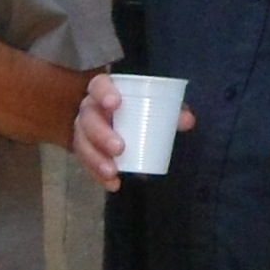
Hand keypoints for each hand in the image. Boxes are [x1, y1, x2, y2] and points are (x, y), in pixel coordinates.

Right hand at [74, 73, 193, 191]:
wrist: (122, 123)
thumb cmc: (141, 110)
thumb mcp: (157, 107)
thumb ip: (173, 111)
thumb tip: (188, 121)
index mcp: (104, 91)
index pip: (98, 85)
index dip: (103, 93)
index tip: (115, 104)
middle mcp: (89, 109)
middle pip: (87, 119)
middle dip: (100, 134)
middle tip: (119, 148)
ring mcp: (84, 132)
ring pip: (82, 144)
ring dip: (95, 159)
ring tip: (113, 171)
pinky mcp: (85, 152)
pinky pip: (86, 164)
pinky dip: (98, 176)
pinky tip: (113, 184)